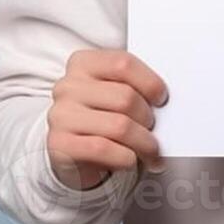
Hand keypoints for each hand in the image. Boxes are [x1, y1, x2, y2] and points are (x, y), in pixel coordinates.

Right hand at [47, 49, 169, 189]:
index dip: (150, 82)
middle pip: (125, 97)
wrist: (70, 150)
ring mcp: (61, 115)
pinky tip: (131, 160)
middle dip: (148, 119)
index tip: (162, 99)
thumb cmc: (101, 116)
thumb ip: (133, 89)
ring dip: (143, 142)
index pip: (123, 64)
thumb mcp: (113, 94)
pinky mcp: (59, 144)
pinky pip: (103, 148)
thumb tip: (165, 101)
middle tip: (155, 132)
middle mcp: (67, 86)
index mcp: (83, 63)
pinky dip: (125, 157)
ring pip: (119, 126)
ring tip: (150, 150)